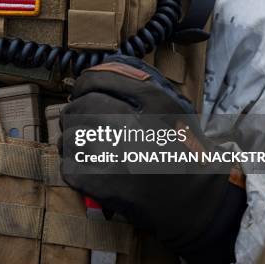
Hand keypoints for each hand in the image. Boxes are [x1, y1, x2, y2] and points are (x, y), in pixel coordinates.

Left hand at [60, 56, 245, 263]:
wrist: (194, 199)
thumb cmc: (179, 148)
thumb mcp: (171, 105)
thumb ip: (140, 82)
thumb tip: (104, 65)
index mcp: (151, 99)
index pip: (95, 79)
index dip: (82, 86)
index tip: (81, 93)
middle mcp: (133, 123)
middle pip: (78, 108)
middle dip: (74, 115)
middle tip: (81, 125)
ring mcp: (117, 154)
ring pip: (70, 137)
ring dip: (71, 142)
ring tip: (84, 148)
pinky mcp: (103, 183)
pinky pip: (69, 166)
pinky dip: (74, 168)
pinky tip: (88, 169)